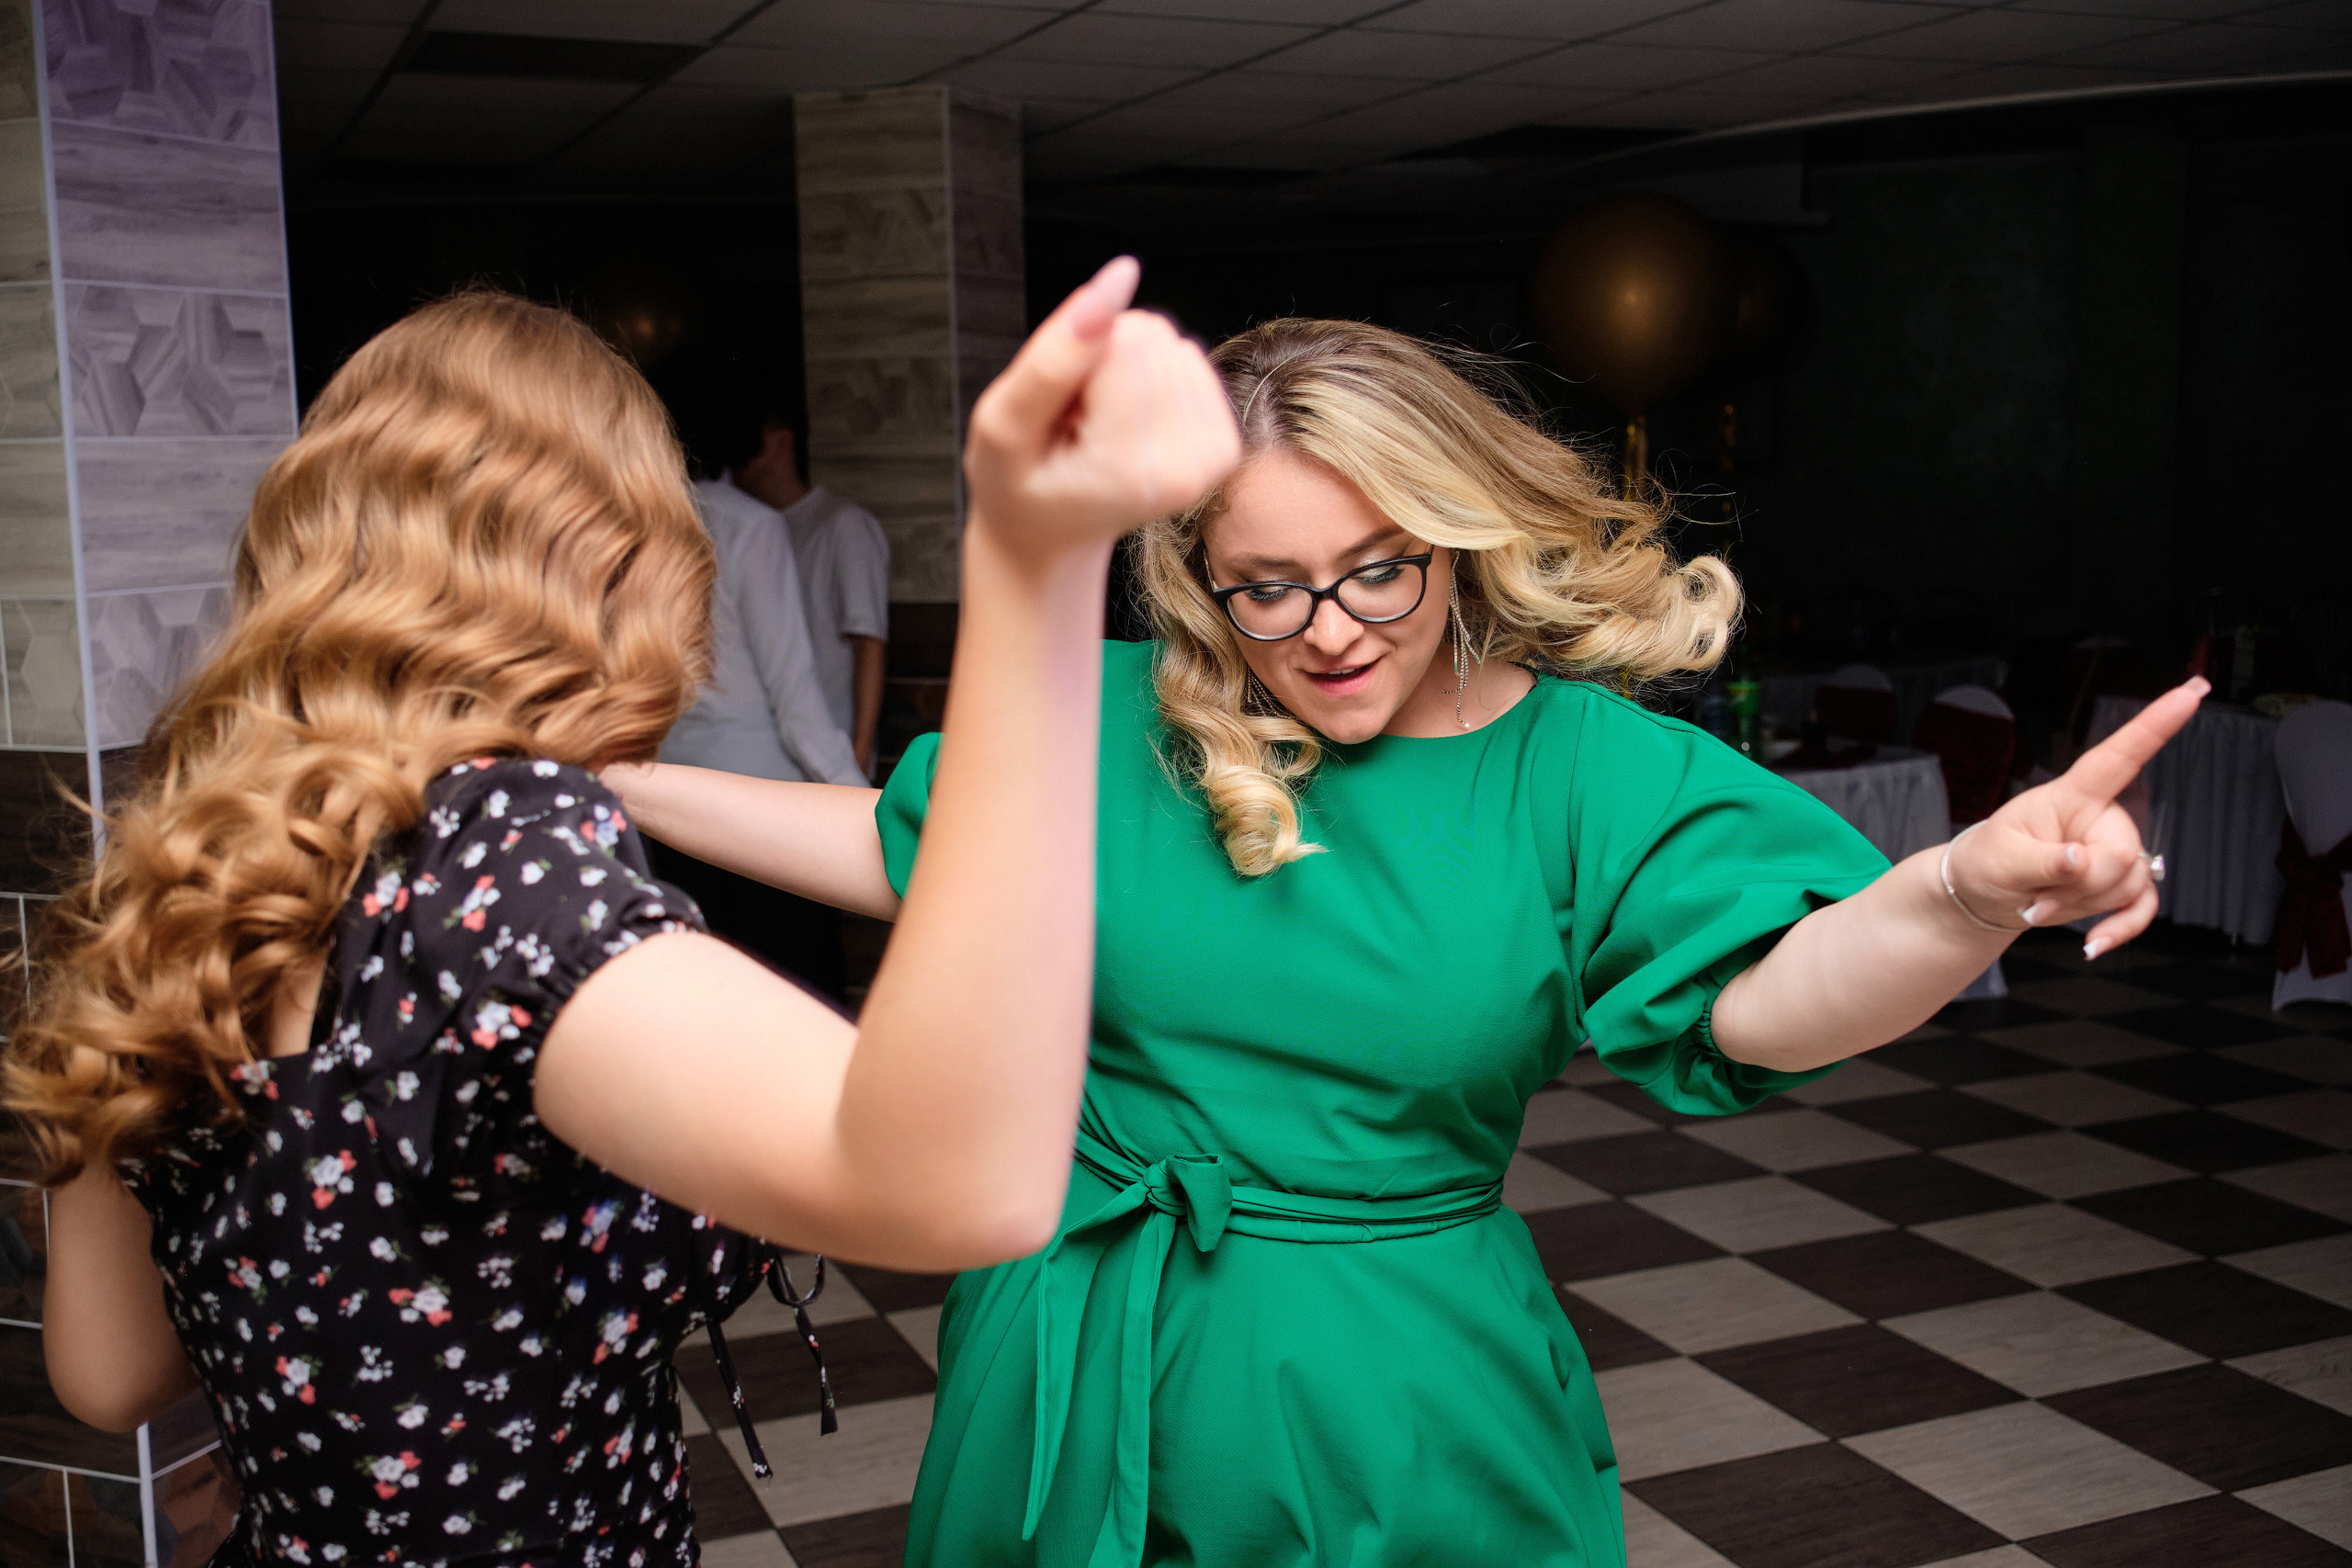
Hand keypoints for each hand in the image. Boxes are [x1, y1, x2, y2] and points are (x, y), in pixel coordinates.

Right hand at [963, 256, 1241, 555]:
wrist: (1050, 531)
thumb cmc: (1018, 484)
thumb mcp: (1004, 422)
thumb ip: (1056, 353)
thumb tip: (1120, 275)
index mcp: (1127, 472)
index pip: (1124, 341)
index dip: (1077, 354)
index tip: (1059, 408)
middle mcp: (1183, 469)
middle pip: (1152, 336)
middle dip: (1104, 362)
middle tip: (1076, 419)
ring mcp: (1211, 460)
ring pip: (1172, 343)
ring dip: (1125, 371)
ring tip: (1096, 425)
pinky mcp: (1223, 445)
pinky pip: (1190, 360)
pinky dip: (1152, 380)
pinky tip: (1124, 422)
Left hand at [1949, 677, 2207, 958]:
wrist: (1982, 896)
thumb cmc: (1986, 863)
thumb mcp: (2002, 860)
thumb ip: (2045, 862)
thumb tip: (2083, 861)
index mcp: (2072, 794)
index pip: (2119, 755)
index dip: (2157, 723)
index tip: (2193, 690)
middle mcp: (2101, 818)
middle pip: (2123, 853)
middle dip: (2082, 884)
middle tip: (2036, 892)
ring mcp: (2114, 851)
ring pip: (2129, 884)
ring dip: (2082, 906)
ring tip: (2040, 900)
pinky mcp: (2119, 884)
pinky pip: (2142, 908)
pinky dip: (2119, 928)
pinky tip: (2094, 944)